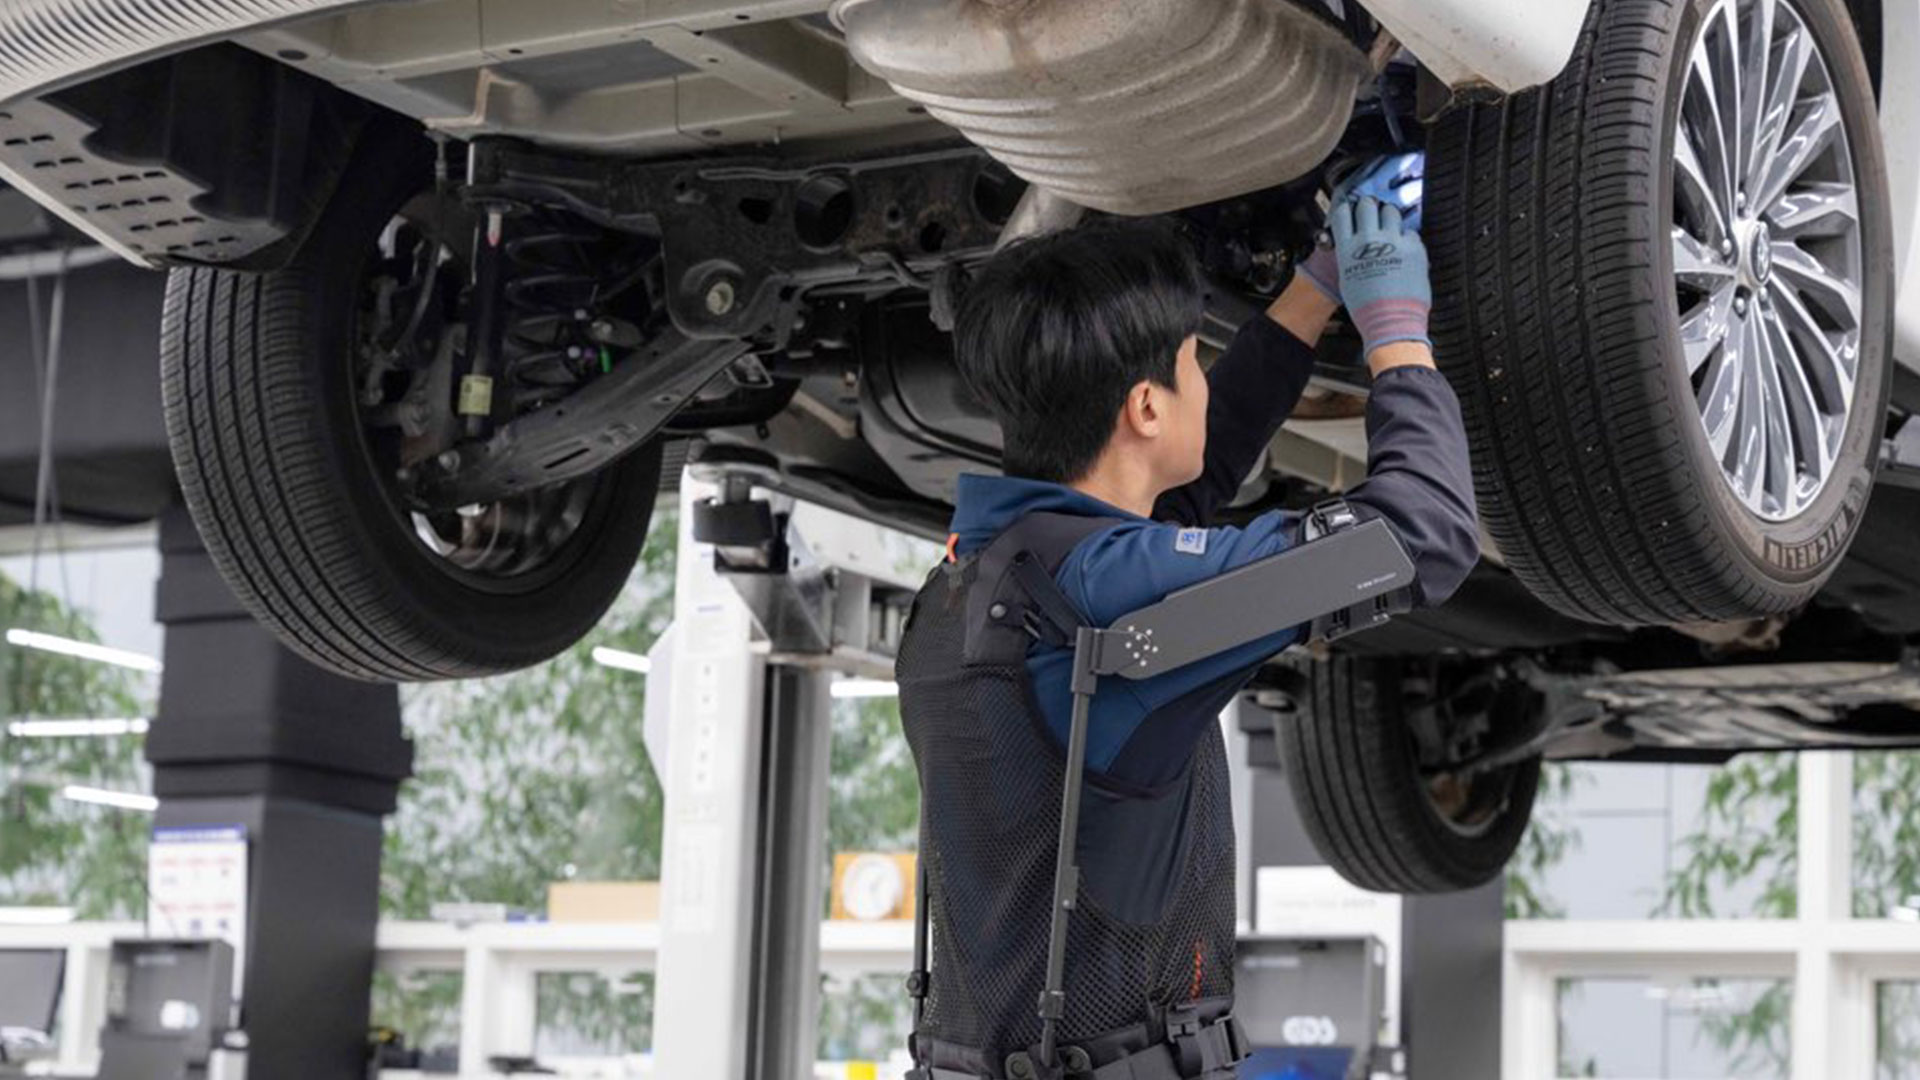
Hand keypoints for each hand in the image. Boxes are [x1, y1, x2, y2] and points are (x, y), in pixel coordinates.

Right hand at [1333, 195, 1430, 359]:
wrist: (1391, 321)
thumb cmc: (1368, 307)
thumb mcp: (1348, 278)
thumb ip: (1351, 255)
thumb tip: (1356, 244)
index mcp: (1348, 249)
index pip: (1342, 213)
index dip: (1347, 210)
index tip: (1351, 211)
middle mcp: (1368, 240)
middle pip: (1367, 205)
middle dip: (1369, 207)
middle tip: (1373, 214)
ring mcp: (1392, 241)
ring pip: (1391, 211)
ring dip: (1389, 217)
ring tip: (1390, 229)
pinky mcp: (1413, 247)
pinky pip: (1410, 231)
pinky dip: (1407, 238)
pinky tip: (1404, 250)